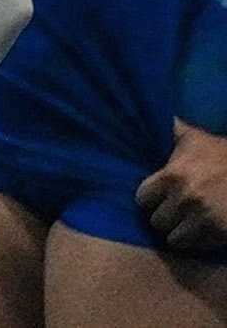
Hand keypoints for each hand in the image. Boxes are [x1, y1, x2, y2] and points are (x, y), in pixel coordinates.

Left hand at [136, 118, 226, 252]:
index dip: (150, 198)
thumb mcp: (195, 136)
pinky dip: (202, 241)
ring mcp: (205, 218)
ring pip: (176, 240)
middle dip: (166, 217)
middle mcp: (186, 198)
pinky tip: (207, 228)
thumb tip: (163, 115)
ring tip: (190, 222)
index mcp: (173, 175)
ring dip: (182, 233)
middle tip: (176, 211)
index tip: (159, 196)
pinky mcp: (222, 232)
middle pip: (157, 222)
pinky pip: (200, 247)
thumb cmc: (222, 150)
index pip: (142, 199)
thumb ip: (175, 129)